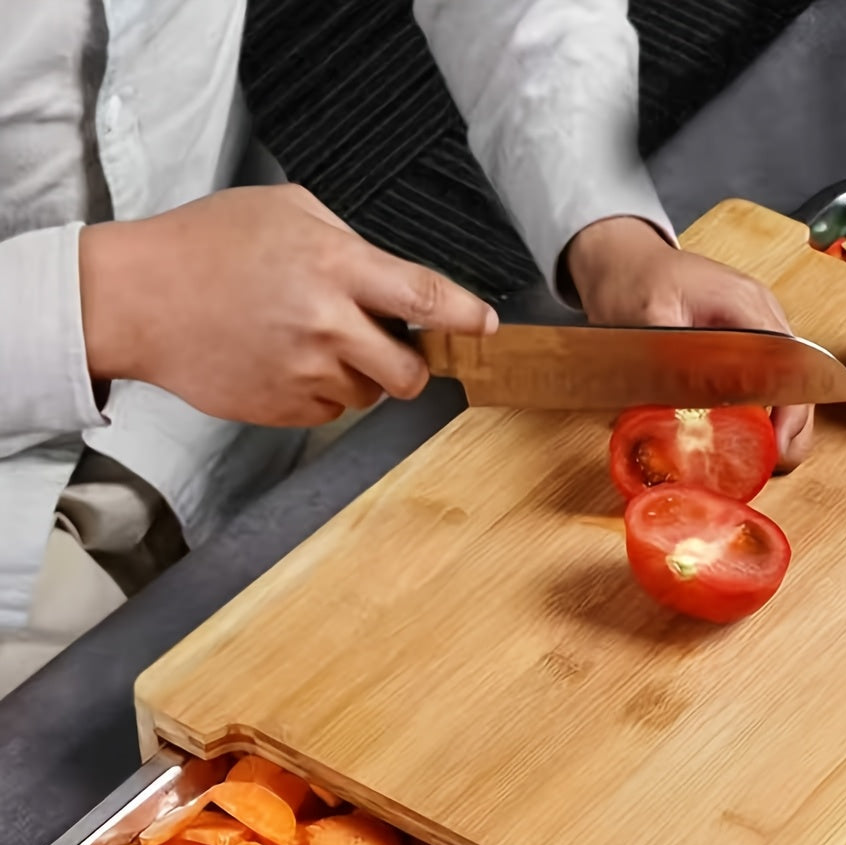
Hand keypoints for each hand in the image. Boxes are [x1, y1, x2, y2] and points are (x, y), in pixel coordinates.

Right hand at [79, 184, 497, 426]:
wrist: (138, 299)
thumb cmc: (206, 246)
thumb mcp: (284, 211)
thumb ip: (346, 243)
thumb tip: (389, 278)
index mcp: (336, 267)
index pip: (425, 298)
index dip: (466, 317)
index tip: (487, 327)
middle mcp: (329, 325)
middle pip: (411, 374)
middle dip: (412, 368)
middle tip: (391, 349)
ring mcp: (307, 372)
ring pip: (370, 395)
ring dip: (358, 377)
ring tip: (309, 342)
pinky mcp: (285, 408)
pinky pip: (330, 411)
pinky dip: (320, 392)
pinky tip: (284, 362)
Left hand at [565, 216, 814, 468]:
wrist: (622, 257)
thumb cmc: (632, 279)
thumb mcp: (644, 318)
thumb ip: (669, 361)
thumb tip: (686, 413)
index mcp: (746, 305)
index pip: (789, 363)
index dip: (790, 408)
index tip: (779, 445)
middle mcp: (762, 315)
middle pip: (799, 376)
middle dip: (793, 424)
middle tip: (775, 463)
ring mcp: (756, 327)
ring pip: (787, 381)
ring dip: (781, 421)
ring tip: (767, 457)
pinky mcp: (743, 342)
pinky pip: (766, 380)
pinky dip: (763, 410)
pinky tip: (750, 436)